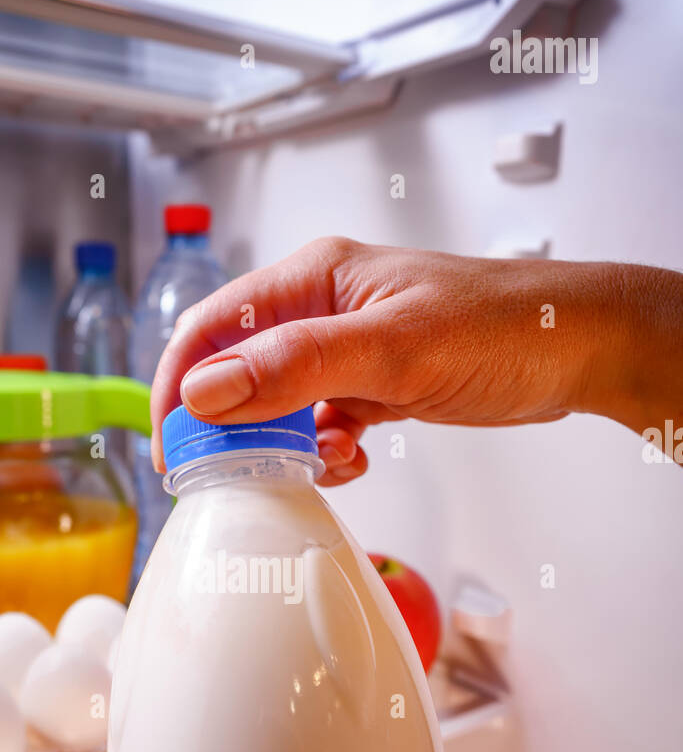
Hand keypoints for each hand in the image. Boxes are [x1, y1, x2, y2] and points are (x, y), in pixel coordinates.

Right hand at [151, 238, 681, 482]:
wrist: (578, 347)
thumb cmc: (502, 326)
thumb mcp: (392, 348)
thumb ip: (295, 367)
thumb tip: (207, 391)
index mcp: (314, 277)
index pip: (214, 327)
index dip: (181, 386)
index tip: (173, 447)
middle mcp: (321, 309)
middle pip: (237, 369)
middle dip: (230, 424)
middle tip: (234, 474)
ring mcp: (347, 349)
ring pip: (277, 404)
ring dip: (282, 444)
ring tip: (320, 463)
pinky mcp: (372, 385)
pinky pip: (319, 424)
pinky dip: (324, 451)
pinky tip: (353, 458)